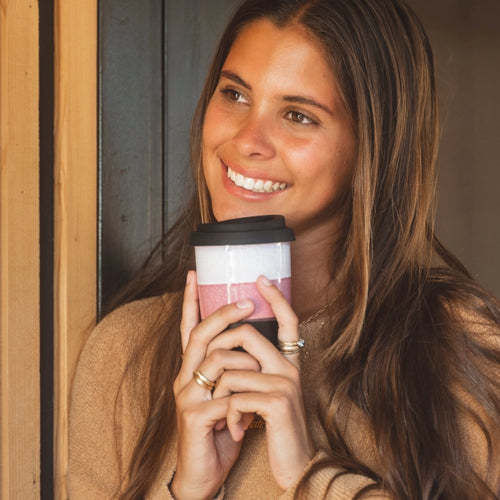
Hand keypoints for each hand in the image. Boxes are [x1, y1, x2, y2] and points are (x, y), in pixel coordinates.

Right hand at [172, 271, 259, 499]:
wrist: (204, 474)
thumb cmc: (217, 431)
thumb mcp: (225, 395)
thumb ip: (229, 371)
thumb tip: (250, 344)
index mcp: (191, 370)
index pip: (189, 328)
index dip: (190, 301)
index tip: (194, 274)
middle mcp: (183, 378)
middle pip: (200, 335)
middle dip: (223, 314)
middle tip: (247, 301)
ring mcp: (186, 397)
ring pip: (215, 360)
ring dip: (244, 361)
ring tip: (260, 369)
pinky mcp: (194, 418)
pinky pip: (224, 395)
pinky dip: (243, 398)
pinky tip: (250, 410)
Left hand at [207, 275, 315, 489]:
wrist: (296, 467)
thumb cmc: (277, 430)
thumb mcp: (268, 394)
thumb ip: (257, 370)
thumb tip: (235, 345)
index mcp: (288, 362)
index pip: (287, 320)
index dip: (274, 298)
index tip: (260, 278)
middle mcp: (290, 367)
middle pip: (246, 333)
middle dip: (220, 348)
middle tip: (211, 375)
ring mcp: (285, 383)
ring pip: (232, 368)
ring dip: (220, 396)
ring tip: (227, 417)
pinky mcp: (277, 403)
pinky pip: (235, 395)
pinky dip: (228, 415)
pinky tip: (236, 430)